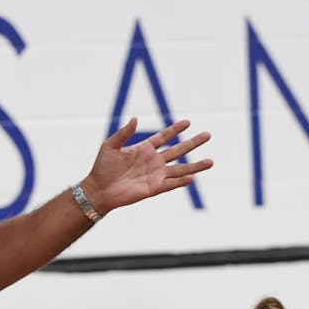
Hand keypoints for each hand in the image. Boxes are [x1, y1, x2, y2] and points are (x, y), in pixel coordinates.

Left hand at [79, 117, 212, 214]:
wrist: (98, 190)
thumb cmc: (101, 168)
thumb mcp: (110, 146)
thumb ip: (123, 133)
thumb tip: (135, 118)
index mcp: (144, 149)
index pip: (164, 137)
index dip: (175, 130)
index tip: (188, 122)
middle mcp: (153, 161)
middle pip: (178, 150)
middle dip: (193, 143)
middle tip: (208, 135)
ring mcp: (154, 175)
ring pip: (179, 169)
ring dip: (195, 166)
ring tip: (211, 161)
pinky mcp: (153, 189)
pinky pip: (170, 184)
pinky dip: (181, 181)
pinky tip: (192, 177)